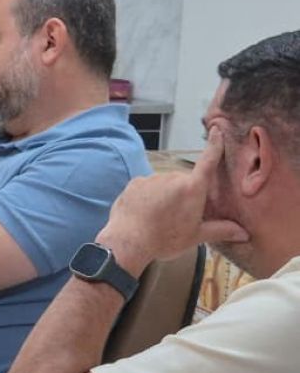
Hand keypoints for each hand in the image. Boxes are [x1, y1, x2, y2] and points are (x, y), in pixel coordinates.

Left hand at [97, 134, 248, 274]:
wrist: (127, 243)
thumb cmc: (163, 240)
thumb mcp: (195, 237)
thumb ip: (221, 230)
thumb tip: (244, 233)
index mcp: (193, 188)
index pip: (208, 160)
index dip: (214, 144)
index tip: (216, 129)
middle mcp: (173, 177)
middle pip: (185, 181)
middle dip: (184, 193)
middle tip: (178, 215)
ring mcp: (152, 178)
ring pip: (164, 184)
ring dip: (165, 195)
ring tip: (158, 216)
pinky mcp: (135, 182)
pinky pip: (147, 186)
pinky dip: (148, 196)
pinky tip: (145, 212)